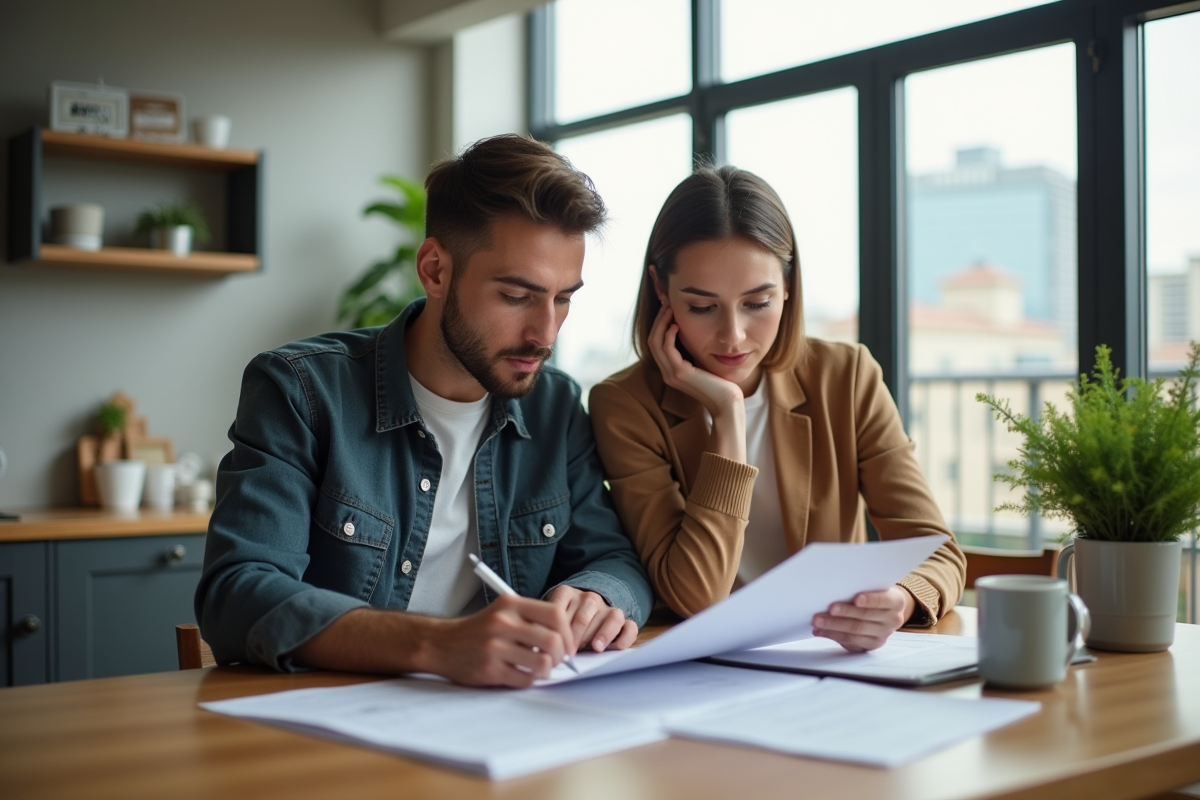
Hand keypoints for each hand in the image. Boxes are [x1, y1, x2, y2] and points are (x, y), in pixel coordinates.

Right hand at [428, 594, 575, 687]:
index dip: (568, 632)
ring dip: (547, 670)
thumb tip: (566, 640)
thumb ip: (531, 619)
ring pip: (542, 663)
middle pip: (553, 641)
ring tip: (540, 669)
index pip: (555, 614)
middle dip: (562, 656)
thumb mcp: (503, 612)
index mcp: (510, 604)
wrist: (442, 644)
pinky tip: (522, 674)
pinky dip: (530, 680)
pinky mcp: (489, 669)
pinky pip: (525, 680)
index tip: (568, 644)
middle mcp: (503, 623)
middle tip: (557, 661)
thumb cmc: (480, 630)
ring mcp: (495, 647)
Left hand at [547, 585, 637, 652]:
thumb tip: (536, 649)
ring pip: (611, 617)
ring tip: (596, 648)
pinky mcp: (623, 621)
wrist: (583, 611)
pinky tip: (616, 648)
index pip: (560, 608)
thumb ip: (544, 627)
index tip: (556, 644)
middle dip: (578, 635)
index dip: (559, 629)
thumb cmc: (560, 621)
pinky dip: (625, 637)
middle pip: (585, 615)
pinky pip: (629, 626)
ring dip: (603, 633)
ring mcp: (607, 608)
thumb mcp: (549, 619)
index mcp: (566, 593)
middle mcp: (589, 598)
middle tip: (571, 652)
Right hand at [647, 306, 743, 415]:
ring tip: (670, 310)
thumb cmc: (719, 383)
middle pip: (652, 341)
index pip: (656, 344)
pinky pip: (667, 349)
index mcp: (670, 371)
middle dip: (658, 321)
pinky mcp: (679, 373)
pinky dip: (669, 334)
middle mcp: (667, 373)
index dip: (659, 325)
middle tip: (666, 304)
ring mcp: (671, 374)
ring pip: (656, 343)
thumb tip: (692, 333)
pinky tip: (677, 325)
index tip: (668, 309)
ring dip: (661, 323)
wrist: (726, 402)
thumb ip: (693, 352)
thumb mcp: (702, 364)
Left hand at [811, 586, 915, 651]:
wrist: (886, 610)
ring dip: (833, 626)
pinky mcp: (871, 645)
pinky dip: (832, 635)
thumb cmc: (875, 593)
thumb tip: (837, 586)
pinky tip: (820, 631)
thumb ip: (863, 586)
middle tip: (828, 609)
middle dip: (845, 613)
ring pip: (855, 631)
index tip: (856, 599)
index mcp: (896, 602)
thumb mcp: (875, 586)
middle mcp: (893, 619)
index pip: (883, 600)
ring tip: (818, 621)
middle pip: (865, 617)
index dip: (870, 600)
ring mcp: (883, 634)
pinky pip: (850, 641)